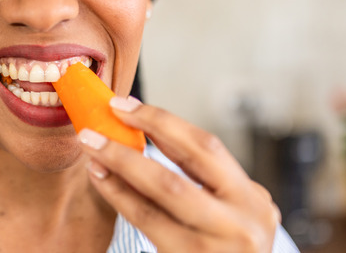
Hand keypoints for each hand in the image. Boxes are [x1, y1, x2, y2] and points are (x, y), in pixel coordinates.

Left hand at [78, 96, 279, 252]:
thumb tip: (139, 133)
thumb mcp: (230, 211)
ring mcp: (213, 250)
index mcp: (253, 201)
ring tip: (92, 152)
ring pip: (156, 202)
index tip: (125, 106)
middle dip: (128, 150)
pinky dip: (120, 199)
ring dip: (118, 171)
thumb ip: (200, 180)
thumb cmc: (226, 245)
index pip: (205, 148)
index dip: (161, 122)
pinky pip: (145, 224)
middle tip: (94, 130)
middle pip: (175, 177)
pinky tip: (103, 181)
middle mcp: (239, 226)